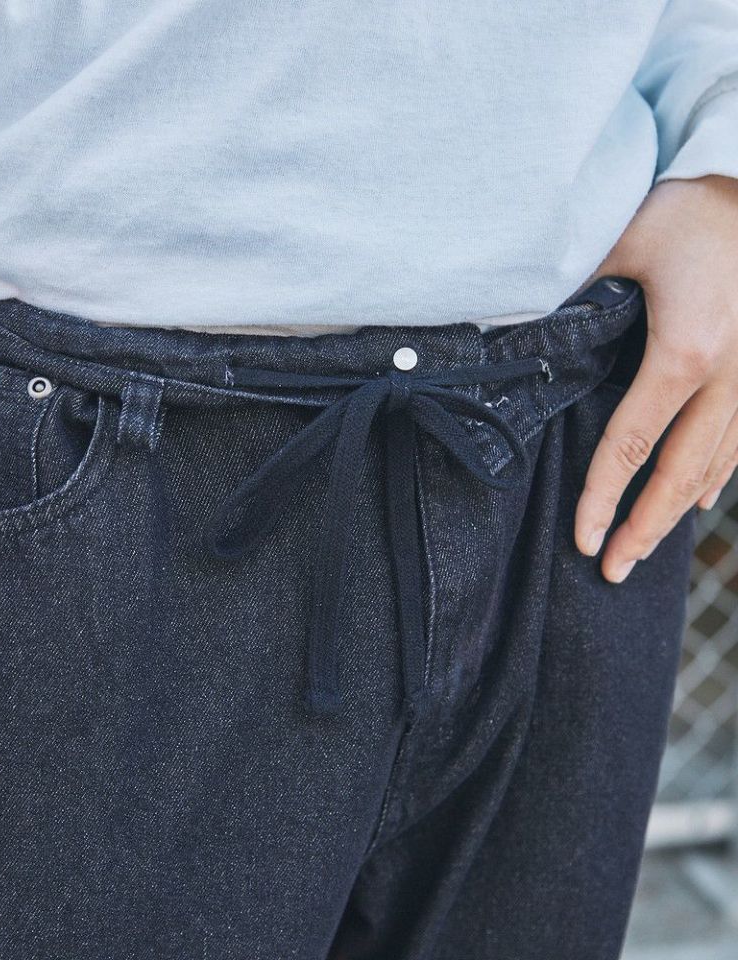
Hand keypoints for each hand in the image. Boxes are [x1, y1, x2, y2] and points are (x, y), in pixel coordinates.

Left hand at [574, 174, 737, 582]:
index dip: (603, 499)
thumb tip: (512, 343)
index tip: (584, 539)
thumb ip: (569, 303)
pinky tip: (695, 499)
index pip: (631, 445)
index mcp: (684, 352)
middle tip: (613, 570)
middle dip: (644, 527)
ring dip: (677, 511)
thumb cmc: (681, 212)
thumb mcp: (615, 250)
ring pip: (718, 464)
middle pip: (681, 473)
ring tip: (644, 548)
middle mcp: (730, 375)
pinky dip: (716, 475)